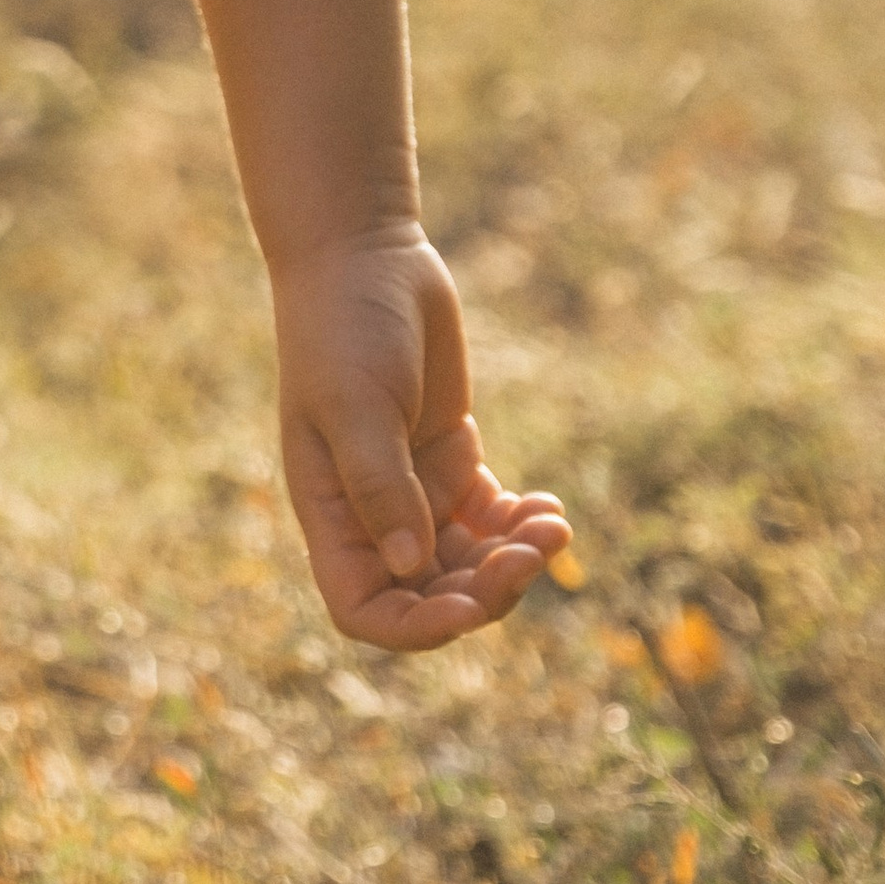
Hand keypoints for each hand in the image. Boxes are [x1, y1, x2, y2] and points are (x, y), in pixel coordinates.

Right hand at [273, 225, 568, 649]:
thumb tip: (411, 567)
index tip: (468, 606)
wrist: (365, 256)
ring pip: (470, 562)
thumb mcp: (357, 404)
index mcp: (331, 513)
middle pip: (432, 593)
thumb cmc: (343, 326)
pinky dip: (522, 525)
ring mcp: (414, 488)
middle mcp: (370, 513)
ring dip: (515, 558)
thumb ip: (380, 486)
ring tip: (553, 523)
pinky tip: (548, 506)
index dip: (415, 627)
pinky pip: (491, 520)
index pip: (365, 609)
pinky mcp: (450, 457)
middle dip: (488, 588)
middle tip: (535, 549)